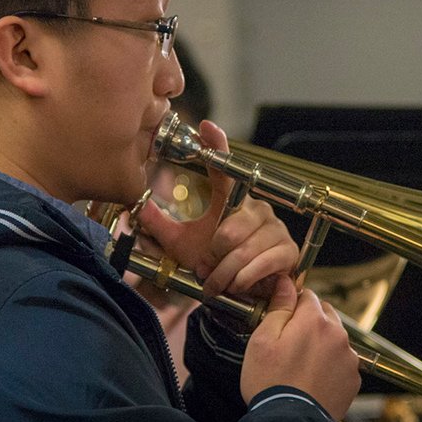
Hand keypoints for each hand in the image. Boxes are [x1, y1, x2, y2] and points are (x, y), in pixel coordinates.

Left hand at [136, 120, 297, 298]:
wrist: (237, 295)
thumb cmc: (211, 264)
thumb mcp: (180, 243)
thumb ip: (158, 224)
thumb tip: (134, 205)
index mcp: (230, 201)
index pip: (224, 168)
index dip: (217, 146)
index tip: (207, 126)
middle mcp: (256, 209)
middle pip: (230, 230)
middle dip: (213, 257)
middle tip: (207, 268)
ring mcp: (275, 228)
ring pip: (242, 251)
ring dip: (224, 274)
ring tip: (219, 280)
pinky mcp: (287, 250)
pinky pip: (261, 265)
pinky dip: (243, 280)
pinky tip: (239, 286)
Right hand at [241, 276, 360, 419]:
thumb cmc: (270, 382)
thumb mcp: (262, 340)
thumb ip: (278, 308)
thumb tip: (286, 284)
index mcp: (314, 321)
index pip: (308, 295)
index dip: (292, 304)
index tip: (282, 318)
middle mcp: (337, 335)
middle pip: (325, 316)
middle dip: (309, 322)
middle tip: (288, 343)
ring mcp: (348, 358)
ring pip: (334, 340)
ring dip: (321, 345)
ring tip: (299, 366)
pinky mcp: (353, 379)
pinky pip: (341, 363)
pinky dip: (329, 366)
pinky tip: (311, 379)